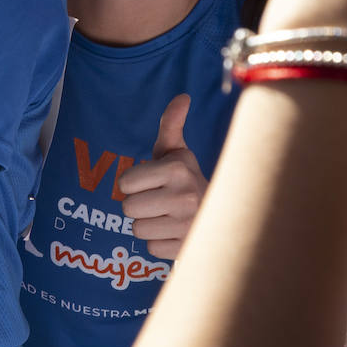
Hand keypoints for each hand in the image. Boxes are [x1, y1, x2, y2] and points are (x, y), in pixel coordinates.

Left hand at [117, 94, 203, 259]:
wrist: (220, 214)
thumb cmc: (186, 179)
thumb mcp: (177, 151)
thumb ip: (171, 124)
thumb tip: (183, 96)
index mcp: (176, 169)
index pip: (125, 183)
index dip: (132, 183)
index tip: (149, 182)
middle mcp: (184, 197)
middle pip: (128, 208)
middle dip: (138, 205)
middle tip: (157, 201)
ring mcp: (188, 226)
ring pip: (137, 230)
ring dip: (147, 225)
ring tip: (166, 217)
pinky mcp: (188, 249)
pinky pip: (151, 249)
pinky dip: (159, 243)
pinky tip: (174, 233)